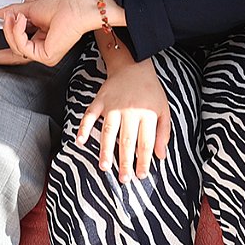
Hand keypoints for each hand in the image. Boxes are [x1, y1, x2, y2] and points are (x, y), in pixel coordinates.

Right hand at [0, 0, 102, 66]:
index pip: (16, 49)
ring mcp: (45, 54)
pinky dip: (18, 32)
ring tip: (14, 16)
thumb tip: (0, 13)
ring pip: (16, 49)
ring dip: (10, 31)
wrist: (77, 6)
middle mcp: (43, 49)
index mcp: (41, 40)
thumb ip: (14, 12)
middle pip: (13, 55)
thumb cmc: (65, 6)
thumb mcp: (31, 8)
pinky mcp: (47, 56)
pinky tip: (20, 20)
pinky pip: (23, 48)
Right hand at [78, 60, 170, 182]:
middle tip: (123, 179)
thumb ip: (163, 133)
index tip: (141, 175)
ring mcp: (113, 105)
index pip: (145, 142)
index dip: (143, 161)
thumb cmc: (150, 91)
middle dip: (125, 162)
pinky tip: (81, 141)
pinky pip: (90, 115)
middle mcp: (129, 111)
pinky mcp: (100, 100)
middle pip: (127, 141)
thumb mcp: (163, 109)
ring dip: (105, 150)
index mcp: (147, 114)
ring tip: (104, 166)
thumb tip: (160, 156)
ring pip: (108, 131)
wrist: (133, 65)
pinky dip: (84, 128)